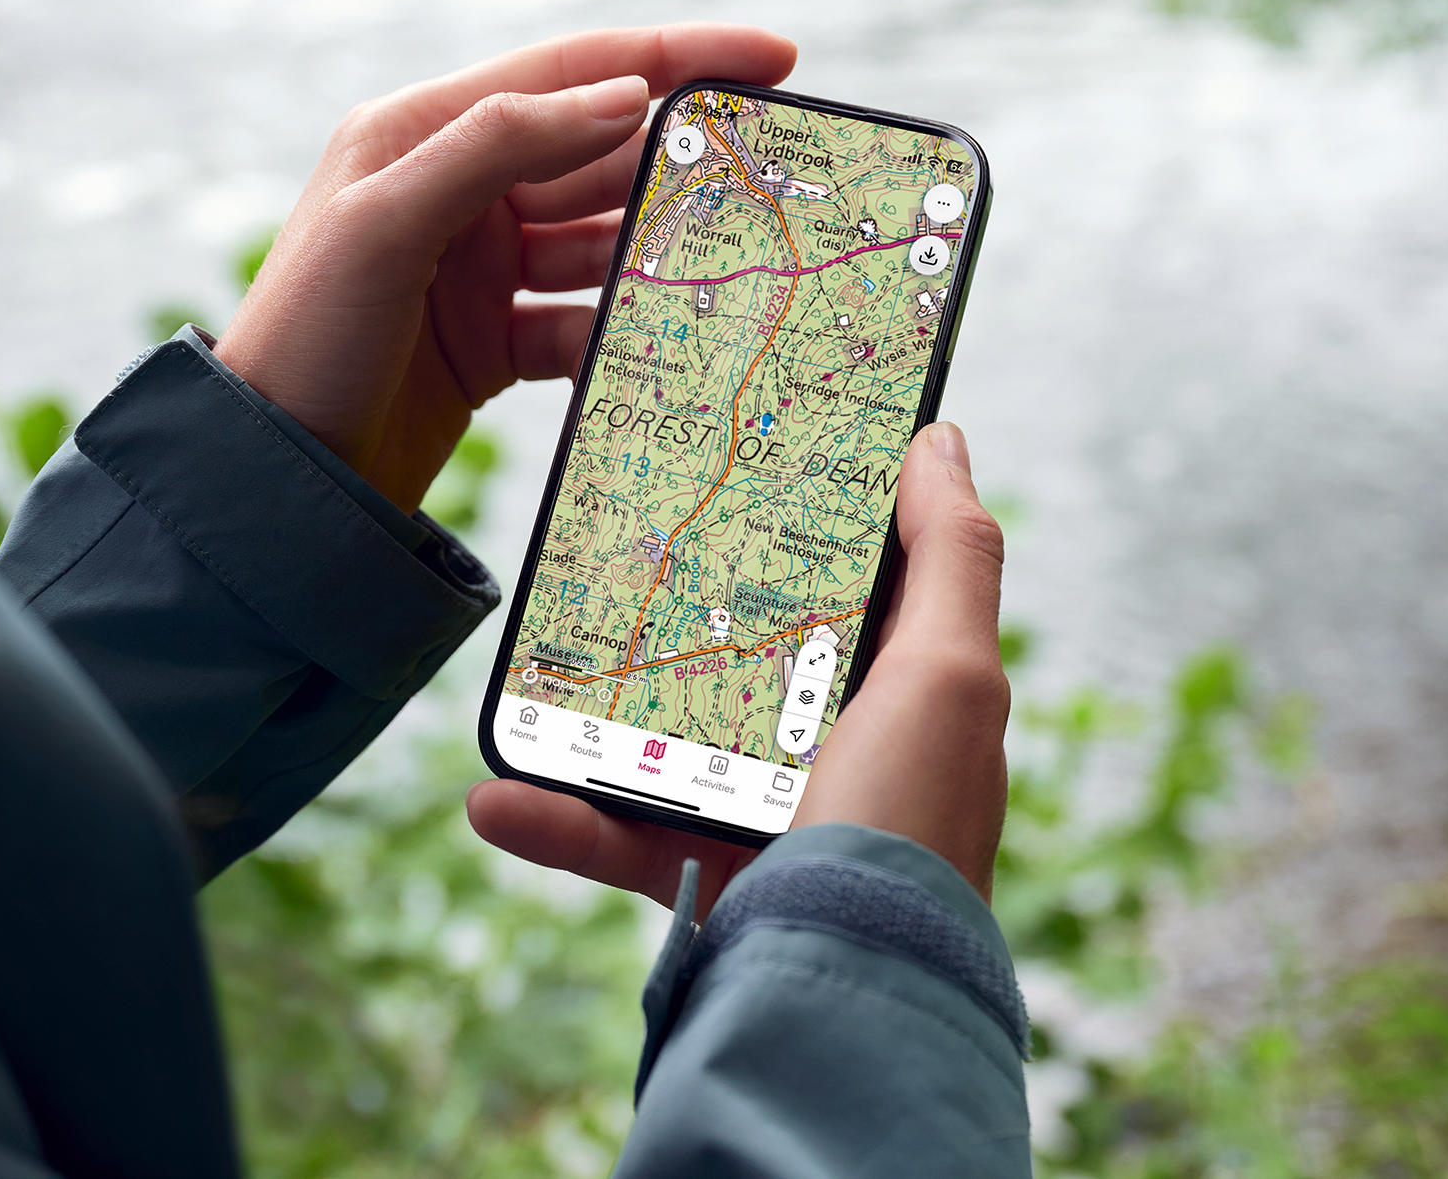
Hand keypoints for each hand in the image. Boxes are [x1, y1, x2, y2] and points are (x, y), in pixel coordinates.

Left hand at [215, 25, 794, 512]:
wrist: (269, 478)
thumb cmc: (306, 336)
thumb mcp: (387, 223)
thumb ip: (498, 146)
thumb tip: (623, 95)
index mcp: (425, 131)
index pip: (576, 72)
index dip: (679, 57)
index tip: (778, 58)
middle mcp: (457, 188)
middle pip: (602, 155)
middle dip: (688, 163)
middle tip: (779, 178)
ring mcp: (479, 267)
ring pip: (604, 239)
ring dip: (667, 250)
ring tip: (745, 265)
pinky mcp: (493, 339)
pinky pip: (584, 318)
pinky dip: (627, 328)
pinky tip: (672, 342)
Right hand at [468, 421, 1011, 912]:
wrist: (846, 1009)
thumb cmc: (909, 827)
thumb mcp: (949, 675)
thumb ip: (952, 558)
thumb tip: (944, 439)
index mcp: (917, 691)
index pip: (868, 577)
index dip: (818, 512)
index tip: (743, 453)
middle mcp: (855, 747)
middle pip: (755, 643)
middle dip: (683, 594)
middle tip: (618, 538)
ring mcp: (781, 816)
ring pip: (673, 735)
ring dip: (595, 707)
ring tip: (535, 663)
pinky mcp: (715, 883)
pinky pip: (621, 838)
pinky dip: (557, 819)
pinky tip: (495, 799)